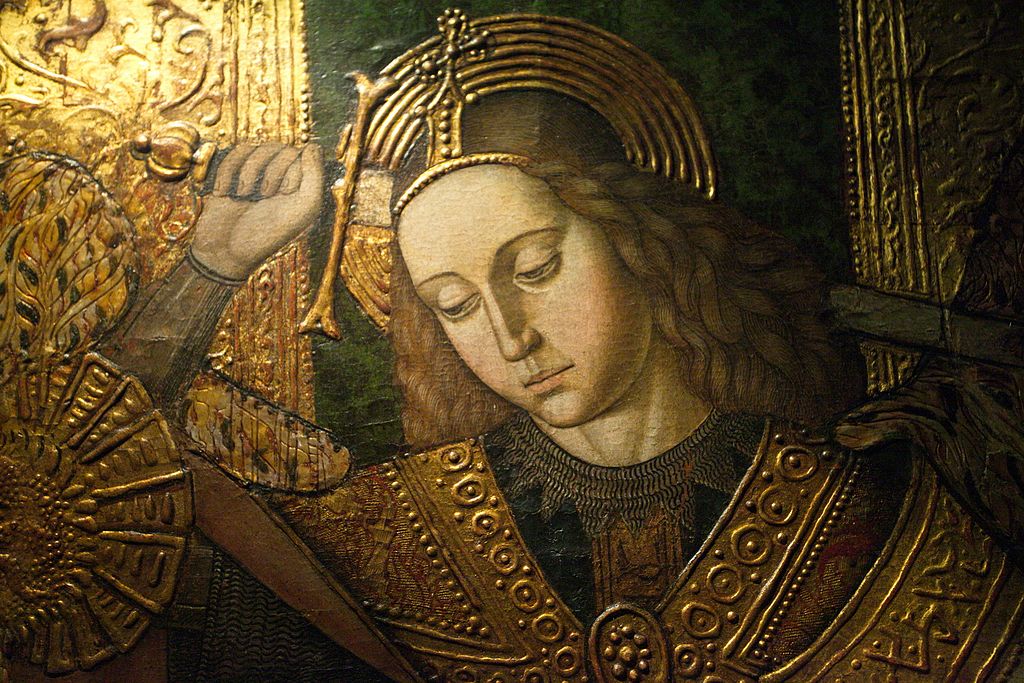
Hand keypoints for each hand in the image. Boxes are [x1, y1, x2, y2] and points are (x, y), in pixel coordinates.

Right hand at [190, 143, 323, 280]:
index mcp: (303, 186)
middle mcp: (283, 178)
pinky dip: (228, 173)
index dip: (291, 173)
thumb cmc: (267, 234)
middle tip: (263, 198)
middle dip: (270, 172)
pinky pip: (232, 153)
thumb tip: (312, 145)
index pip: (303, 154)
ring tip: (244, 197)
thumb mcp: (302, 209)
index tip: (284, 195)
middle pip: (281, 148)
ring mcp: (257, 174)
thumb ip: (315, 176)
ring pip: (256, 147)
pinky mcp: (232, 173)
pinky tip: (226, 194)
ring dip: (248, 173)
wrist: (225, 251)